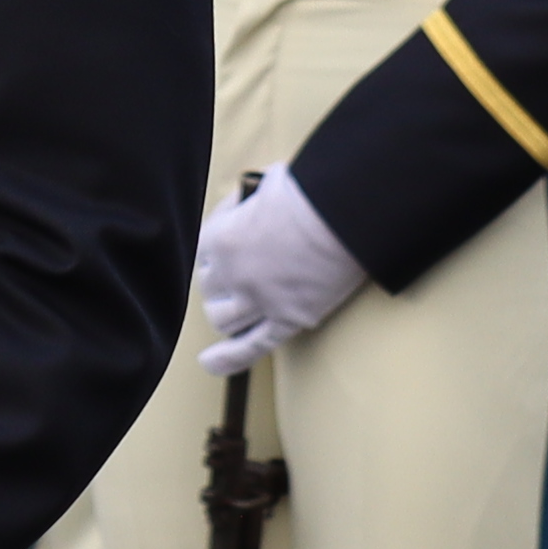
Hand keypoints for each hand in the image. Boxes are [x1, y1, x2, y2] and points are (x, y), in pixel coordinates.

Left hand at [190, 168, 368, 372]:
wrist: (345, 216)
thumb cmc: (309, 192)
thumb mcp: (265, 184)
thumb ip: (249, 201)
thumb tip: (248, 201)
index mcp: (221, 239)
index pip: (202, 252)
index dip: (218, 247)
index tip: (235, 236)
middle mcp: (233, 275)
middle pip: (210, 289)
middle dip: (221, 281)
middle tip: (242, 270)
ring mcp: (260, 302)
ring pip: (223, 320)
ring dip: (226, 313)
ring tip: (239, 305)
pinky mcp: (289, 320)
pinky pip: (252, 346)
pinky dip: (230, 359)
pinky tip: (211, 364)